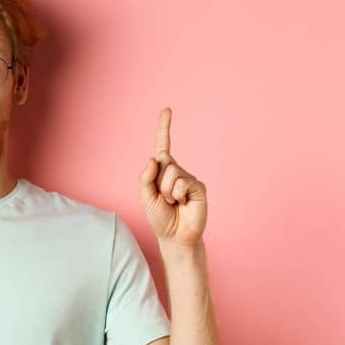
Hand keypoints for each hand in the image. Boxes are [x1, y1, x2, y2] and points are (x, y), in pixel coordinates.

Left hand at [139, 107, 207, 246]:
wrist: (175, 236)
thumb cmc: (160, 217)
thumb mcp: (146, 197)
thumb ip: (146, 177)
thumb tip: (154, 158)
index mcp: (162, 171)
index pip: (163, 145)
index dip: (164, 128)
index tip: (167, 109)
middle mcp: (176, 171)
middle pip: (163, 160)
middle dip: (158, 181)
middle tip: (163, 198)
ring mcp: (188, 178)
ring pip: (172, 173)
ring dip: (167, 191)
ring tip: (172, 203)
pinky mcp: (198, 186)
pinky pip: (182, 183)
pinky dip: (177, 195)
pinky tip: (182, 204)